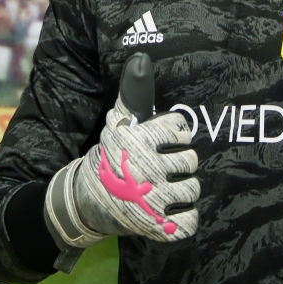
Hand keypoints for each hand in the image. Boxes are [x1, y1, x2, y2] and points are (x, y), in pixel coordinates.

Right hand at [44, 92, 199, 250]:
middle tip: (163, 168)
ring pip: (193, 189)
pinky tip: (172, 211)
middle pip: (191, 160)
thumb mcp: (120, 122)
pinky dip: (185, 218)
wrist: (89, 198)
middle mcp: (146, 168)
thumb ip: (135, 92)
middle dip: (181, 163)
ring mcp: (151, 199)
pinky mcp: (155, 225)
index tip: (163, 141)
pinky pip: (190, 221)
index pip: (181, 129)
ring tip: (167, 188)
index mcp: (139, 140)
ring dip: (184, 190)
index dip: (175, 135)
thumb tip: (141, 57)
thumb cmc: (114, 155)